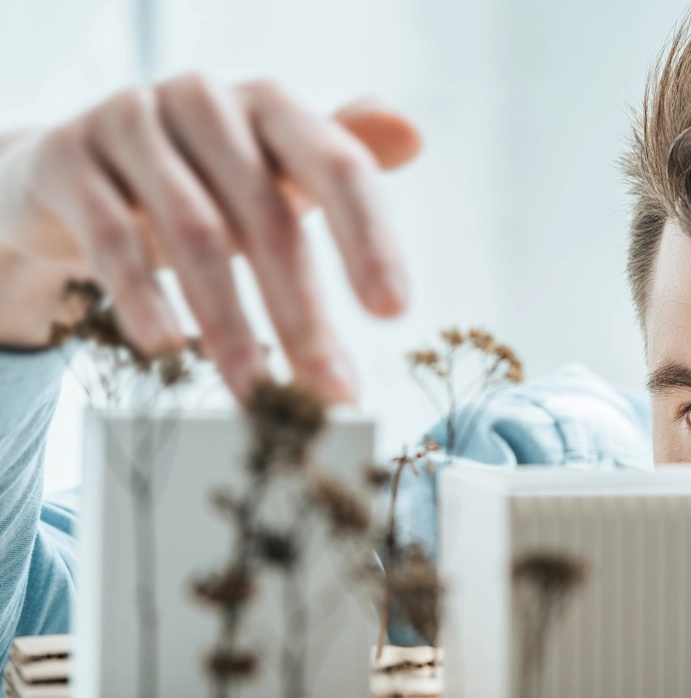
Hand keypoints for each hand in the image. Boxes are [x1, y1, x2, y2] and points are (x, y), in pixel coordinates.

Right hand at [0, 75, 420, 402]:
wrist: (69, 174)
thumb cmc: (199, 183)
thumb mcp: (272, 176)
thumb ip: (337, 169)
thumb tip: (414, 132)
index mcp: (272, 106)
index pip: (339, 167)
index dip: (371, 240)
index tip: (394, 313)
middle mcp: (206, 101)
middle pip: (268, 217)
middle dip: (303, 315)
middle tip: (331, 391)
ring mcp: (132, 124)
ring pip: (195, 235)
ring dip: (231, 326)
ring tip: (258, 396)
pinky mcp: (69, 160)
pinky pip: (113, 238)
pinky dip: (144, 298)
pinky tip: (167, 350)